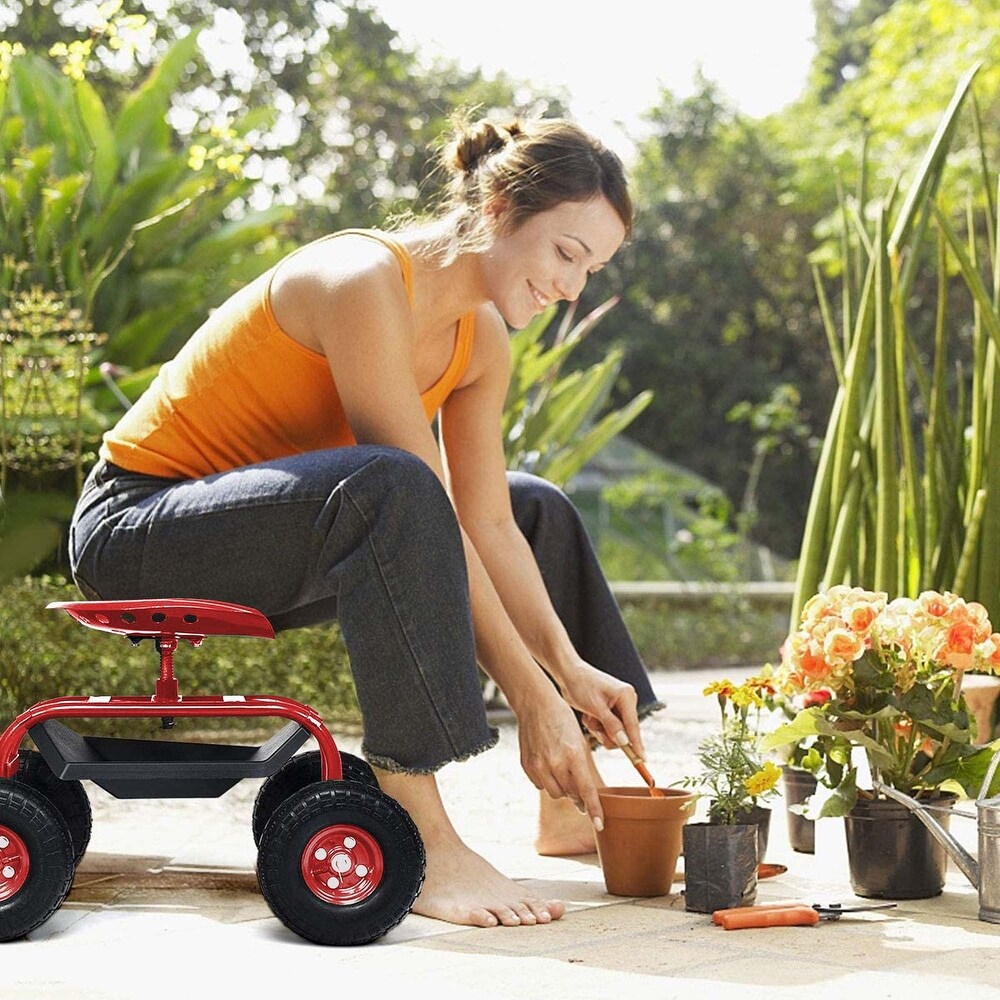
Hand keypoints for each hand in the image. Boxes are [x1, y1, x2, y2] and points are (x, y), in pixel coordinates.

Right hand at [514, 690, 605, 826]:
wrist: (535, 704)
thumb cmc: (562, 719)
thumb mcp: (579, 740)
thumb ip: (581, 767)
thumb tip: (583, 792)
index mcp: (573, 754)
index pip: (587, 790)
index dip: (595, 809)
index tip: (599, 824)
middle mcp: (555, 763)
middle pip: (571, 794)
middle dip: (579, 796)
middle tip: (583, 796)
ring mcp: (539, 765)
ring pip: (556, 793)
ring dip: (563, 789)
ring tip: (564, 774)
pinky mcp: (527, 766)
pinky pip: (540, 785)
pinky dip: (547, 781)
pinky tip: (549, 767)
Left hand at [558, 659, 642, 756]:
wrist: (568, 674)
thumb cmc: (581, 686)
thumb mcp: (595, 707)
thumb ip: (611, 725)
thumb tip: (625, 742)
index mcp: (626, 696)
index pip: (633, 726)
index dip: (637, 744)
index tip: (642, 760)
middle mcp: (626, 701)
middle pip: (624, 733)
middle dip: (607, 733)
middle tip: (593, 725)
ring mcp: (619, 706)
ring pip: (614, 733)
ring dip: (599, 730)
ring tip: (589, 718)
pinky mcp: (610, 711)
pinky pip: (607, 728)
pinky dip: (596, 726)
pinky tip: (588, 715)